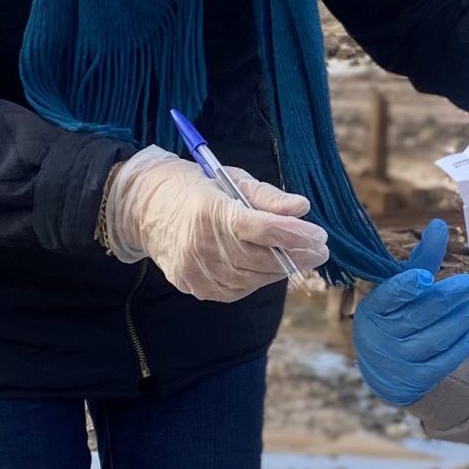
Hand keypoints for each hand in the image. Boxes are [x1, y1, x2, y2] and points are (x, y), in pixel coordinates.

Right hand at [104, 146, 329, 302]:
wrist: (147, 210)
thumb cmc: (197, 189)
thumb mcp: (232, 179)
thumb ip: (268, 196)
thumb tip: (302, 208)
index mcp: (210, 210)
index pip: (262, 228)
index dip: (295, 235)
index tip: (320, 236)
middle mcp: (201, 244)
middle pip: (262, 258)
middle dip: (297, 255)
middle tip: (320, 250)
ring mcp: (197, 270)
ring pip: (254, 278)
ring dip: (280, 269)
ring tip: (297, 257)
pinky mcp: (196, 287)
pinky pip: (238, 289)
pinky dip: (258, 279)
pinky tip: (267, 266)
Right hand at [353, 219, 468, 405]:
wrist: (384, 365)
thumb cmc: (394, 314)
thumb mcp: (399, 287)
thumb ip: (421, 260)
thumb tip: (439, 224)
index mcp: (374, 308)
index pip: (389, 296)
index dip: (406, 287)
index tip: (426, 277)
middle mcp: (382, 335)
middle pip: (419, 315)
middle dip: (448, 298)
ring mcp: (399, 358)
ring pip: (436, 337)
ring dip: (463, 318)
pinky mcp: (417, 377)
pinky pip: (444, 360)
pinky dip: (463, 343)